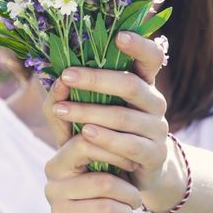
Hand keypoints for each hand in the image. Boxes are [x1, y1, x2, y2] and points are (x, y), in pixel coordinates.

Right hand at [41, 78, 141, 212]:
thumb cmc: (107, 192)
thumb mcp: (110, 159)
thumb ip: (111, 128)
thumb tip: (122, 86)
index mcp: (64, 145)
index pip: (59, 113)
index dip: (68, 99)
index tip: (79, 86)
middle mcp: (54, 164)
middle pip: (85, 143)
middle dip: (119, 154)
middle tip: (136, 165)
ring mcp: (54, 191)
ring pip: (101, 180)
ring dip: (127, 192)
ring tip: (134, 199)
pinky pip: (103, 206)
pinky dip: (123, 211)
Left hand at [49, 31, 170, 192]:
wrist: (129, 176)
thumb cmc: (104, 133)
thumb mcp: (87, 110)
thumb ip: (70, 94)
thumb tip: (54, 79)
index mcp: (143, 83)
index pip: (151, 57)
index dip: (140, 45)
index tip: (119, 35)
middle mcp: (154, 102)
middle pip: (131, 85)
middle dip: (96, 79)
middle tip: (67, 75)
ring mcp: (158, 129)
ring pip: (124, 116)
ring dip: (90, 112)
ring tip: (62, 110)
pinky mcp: (155, 155)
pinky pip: (130, 145)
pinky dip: (106, 139)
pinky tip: (85, 134)